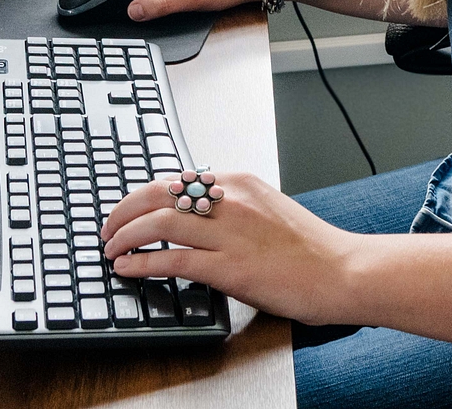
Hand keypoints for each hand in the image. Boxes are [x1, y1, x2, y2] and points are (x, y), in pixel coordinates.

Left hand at [100, 170, 353, 323]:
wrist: (343, 271)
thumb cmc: (311, 248)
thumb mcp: (268, 209)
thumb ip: (232, 207)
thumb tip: (195, 216)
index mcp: (240, 182)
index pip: (176, 179)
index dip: (142, 195)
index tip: (127, 210)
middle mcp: (231, 199)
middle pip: (159, 194)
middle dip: (124, 211)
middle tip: (108, 229)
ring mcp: (230, 233)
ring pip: (160, 222)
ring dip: (125, 236)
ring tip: (111, 249)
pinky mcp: (230, 267)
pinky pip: (173, 259)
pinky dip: (142, 262)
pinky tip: (128, 268)